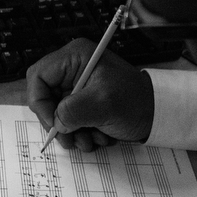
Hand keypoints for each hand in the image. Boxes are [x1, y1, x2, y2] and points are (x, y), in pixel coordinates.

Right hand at [27, 40, 153, 151]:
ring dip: (72, 132)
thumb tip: (56, 122)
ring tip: (91, 139)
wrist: (157, 114)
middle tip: (71, 140)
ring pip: (56, 113)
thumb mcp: (104, 104)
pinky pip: (69, 120)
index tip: (53, 123)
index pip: (38, 76)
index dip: (40, 102)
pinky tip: (98, 135)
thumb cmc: (137, 102)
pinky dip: (80, 132)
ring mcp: (77, 86)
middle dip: (59, 123)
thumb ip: (73, 111)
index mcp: (75, 57)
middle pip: (45, 97)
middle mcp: (73, 68)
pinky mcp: (82, 101)